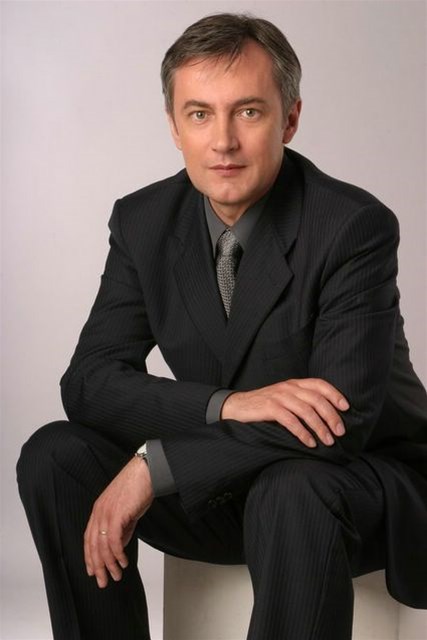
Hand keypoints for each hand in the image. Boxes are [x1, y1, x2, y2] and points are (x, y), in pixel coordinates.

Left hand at [84, 456, 153, 587]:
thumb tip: (119, 547)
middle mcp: (99, 513)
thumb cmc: (138, 487)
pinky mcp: (116, 515)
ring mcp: (106, 513)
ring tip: (116, 575)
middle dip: (98, 566)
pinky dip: (117, 554)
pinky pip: (114, 541)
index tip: (93, 571)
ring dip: (109, 564)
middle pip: (93, 545)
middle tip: (102, 582)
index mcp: (98, 510)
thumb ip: (122, 529)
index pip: (89, 538)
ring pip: (102, 546)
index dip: (90, 557)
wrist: (146, 472)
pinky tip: (123, 562)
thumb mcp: (126, 511)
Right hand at [221, 378, 348, 447]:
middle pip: (317, 399)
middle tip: (340, 431)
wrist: (237, 406)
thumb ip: (301, 400)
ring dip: (320, 427)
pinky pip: (291, 421)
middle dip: (331, 416)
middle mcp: (289, 388)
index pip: (319, 384)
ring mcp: (279, 397)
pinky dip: (303, 433)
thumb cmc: (264, 405)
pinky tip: (310, 443)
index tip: (346, 407)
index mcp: (294, 383)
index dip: (335, 394)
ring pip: (306, 411)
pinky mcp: (269, 408)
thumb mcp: (285, 398)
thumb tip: (326, 415)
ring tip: (328, 441)